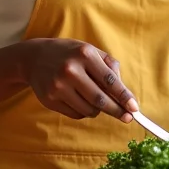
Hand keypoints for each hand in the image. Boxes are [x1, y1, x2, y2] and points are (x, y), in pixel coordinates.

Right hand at [24, 38, 138, 121]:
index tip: (134, 108)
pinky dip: (84, 111)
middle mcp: (71, 70)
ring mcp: (58, 86)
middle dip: (117, 110)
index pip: (109, 80)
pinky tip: (79, 100)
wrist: (34, 58)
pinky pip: (76, 114)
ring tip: (95, 99)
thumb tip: (125, 92)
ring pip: (89, 110)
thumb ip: (110, 67)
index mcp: (85, 54)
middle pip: (100, 99)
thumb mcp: (90, 51)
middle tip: (127, 117)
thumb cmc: (69, 53)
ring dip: (98, 110)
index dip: (124, 96)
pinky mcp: (50, 99)